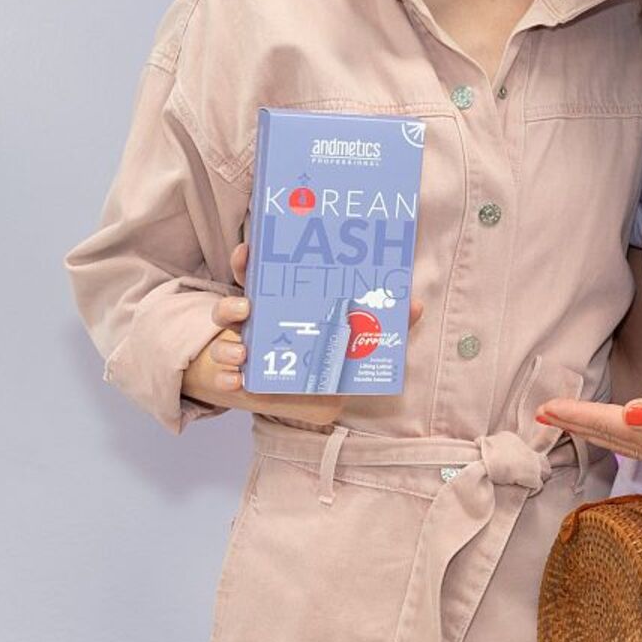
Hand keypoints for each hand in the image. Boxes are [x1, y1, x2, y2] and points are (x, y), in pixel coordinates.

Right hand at [181, 242, 423, 426]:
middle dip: (234, 303)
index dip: (248, 262)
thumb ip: (379, 323)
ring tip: (241, 351)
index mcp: (277, 303)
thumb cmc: (320, 356)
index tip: (247, 250)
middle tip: (246, 307)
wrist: (291, 392)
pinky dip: (228, 378)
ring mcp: (241, 349)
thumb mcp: (350, 339)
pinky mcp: (236, 378)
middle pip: (233, 304)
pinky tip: (237, 381)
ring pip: (226, 341)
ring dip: (229, 344)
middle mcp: (253, 323)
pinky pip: (226, 377)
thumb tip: (416, 306)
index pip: (258, 276)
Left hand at [534, 397, 641, 527]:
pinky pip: (638, 446)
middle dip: (574, 424)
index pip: (609, 424)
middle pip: (607, 436)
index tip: (544, 408)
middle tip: (542, 414)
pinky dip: (618, 437)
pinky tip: (622, 436)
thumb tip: (628, 411)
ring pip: (620, 442)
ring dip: (593, 431)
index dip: (576, 415)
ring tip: (570, 423)